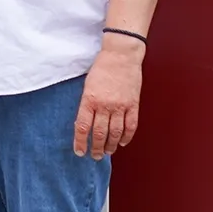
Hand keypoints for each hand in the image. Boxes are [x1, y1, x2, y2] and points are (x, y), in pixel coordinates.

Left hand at [72, 38, 143, 158]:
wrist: (121, 55)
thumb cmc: (102, 68)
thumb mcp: (87, 85)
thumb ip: (87, 104)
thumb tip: (85, 124)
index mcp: (89, 99)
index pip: (82, 127)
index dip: (80, 142)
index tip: (80, 151)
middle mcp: (104, 105)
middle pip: (99, 134)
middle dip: (96, 148)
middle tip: (95, 156)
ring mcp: (120, 106)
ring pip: (115, 133)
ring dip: (110, 145)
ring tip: (107, 151)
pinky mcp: (133, 105)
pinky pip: (130, 126)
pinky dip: (126, 137)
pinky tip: (122, 142)